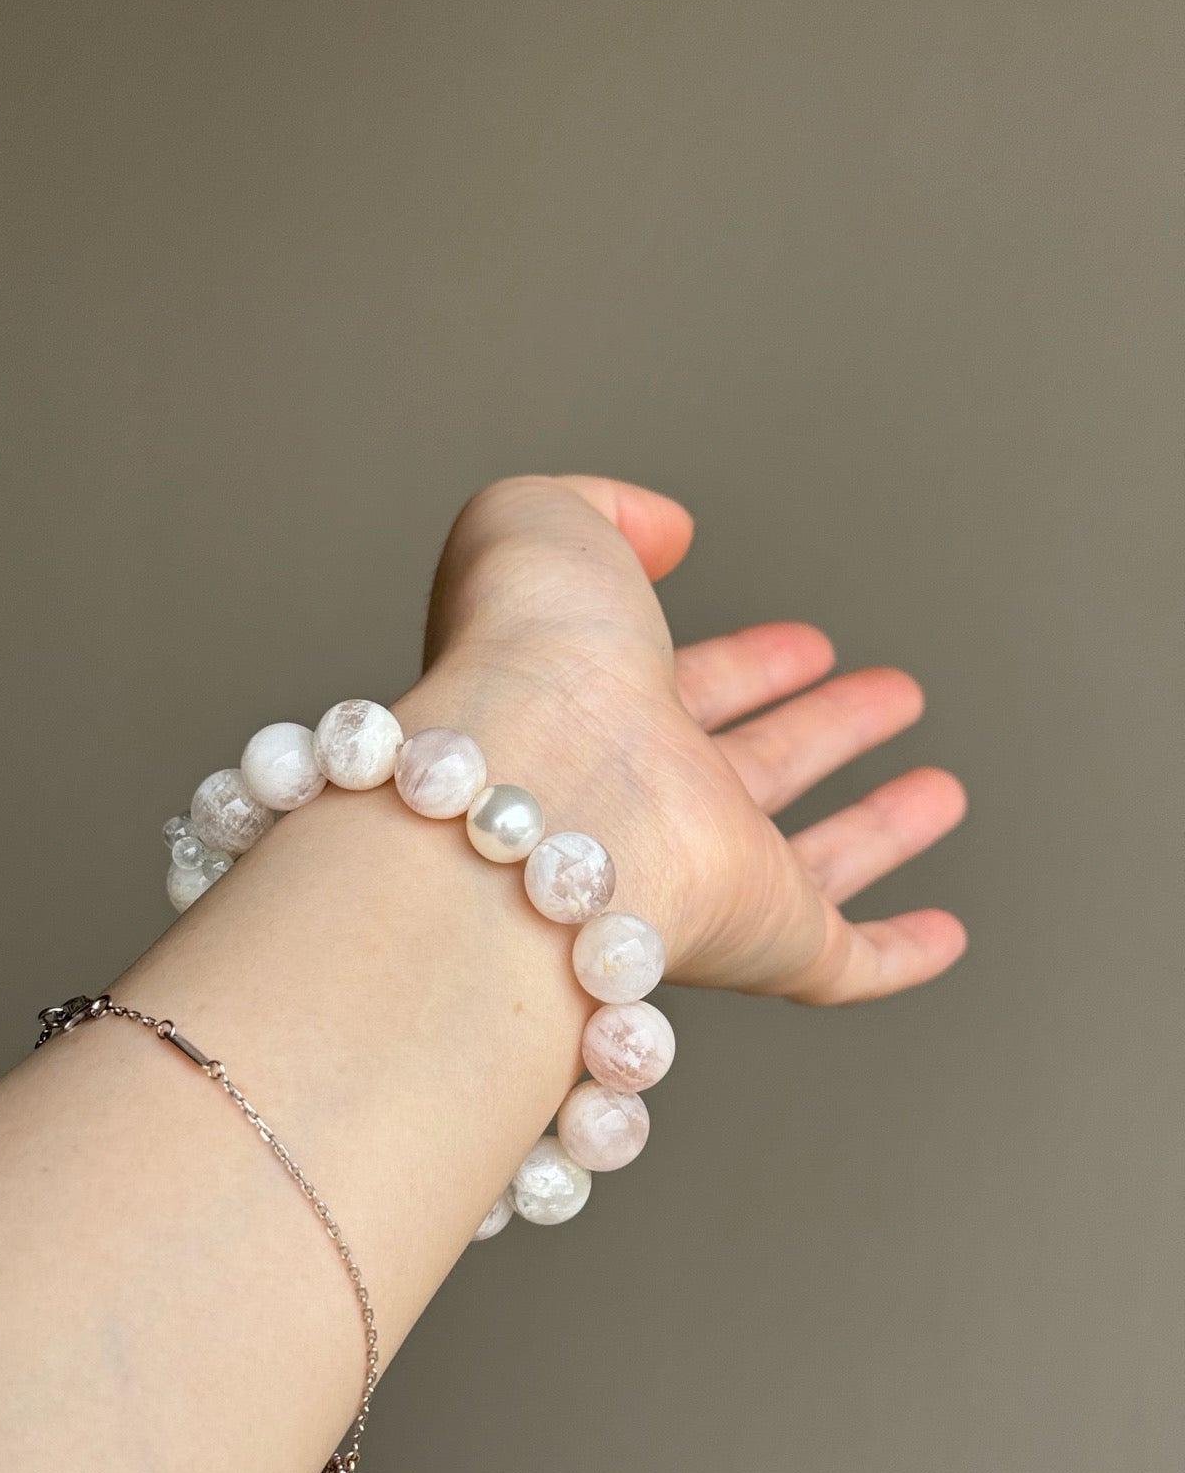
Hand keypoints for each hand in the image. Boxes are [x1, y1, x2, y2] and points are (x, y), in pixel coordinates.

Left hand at [400, 472, 966, 1003]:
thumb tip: (666, 531)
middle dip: (823, 730)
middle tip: (891, 696)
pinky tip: (945, 939)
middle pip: (752, 771)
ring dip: (878, 828)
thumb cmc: (528, 657)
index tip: (806, 644)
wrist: (539, 783)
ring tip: (941, 791)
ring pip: (809, 864)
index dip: (747, 665)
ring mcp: (705, 879)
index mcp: (599, 712)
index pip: (683, 689)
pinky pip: (845, 964)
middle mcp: (648, 803)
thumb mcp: (538, 523)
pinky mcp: (764, 942)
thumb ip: (599, 508)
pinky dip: (901, 957)